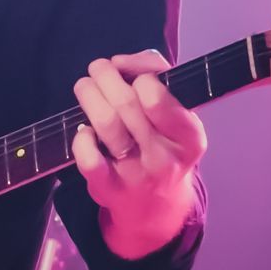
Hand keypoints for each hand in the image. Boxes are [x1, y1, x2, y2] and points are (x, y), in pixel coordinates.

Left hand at [70, 50, 206, 259]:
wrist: (157, 206)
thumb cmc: (163, 146)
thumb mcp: (178, 116)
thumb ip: (158, 77)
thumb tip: (121, 63)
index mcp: (189, 136)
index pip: (156, 94)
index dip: (137, 73)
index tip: (129, 72)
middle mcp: (165, 156)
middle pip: (126, 102)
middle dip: (105, 76)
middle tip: (98, 69)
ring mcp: (136, 174)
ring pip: (106, 122)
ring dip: (88, 95)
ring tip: (85, 87)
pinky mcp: (107, 188)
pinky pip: (87, 157)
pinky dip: (81, 138)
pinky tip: (84, 130)